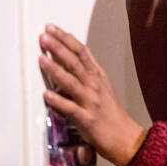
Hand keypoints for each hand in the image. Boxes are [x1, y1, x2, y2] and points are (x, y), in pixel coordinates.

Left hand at [38, 24, 145, 165]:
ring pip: (71, 82)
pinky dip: (58, 101)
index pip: (81, 51)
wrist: (125, 137)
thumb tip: (77, 51)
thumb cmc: (111, 112)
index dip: (66, 38)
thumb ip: (89, 68)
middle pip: (75, 62)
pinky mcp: (86, 119)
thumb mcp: (103, 84)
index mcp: (97, 75)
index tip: (52, 29)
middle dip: (58, 47)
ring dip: (55, 69)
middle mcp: (94, 85)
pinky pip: (70, 108)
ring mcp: (90, 101)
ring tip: (41, 58)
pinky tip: (46, 95)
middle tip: (45, 36)